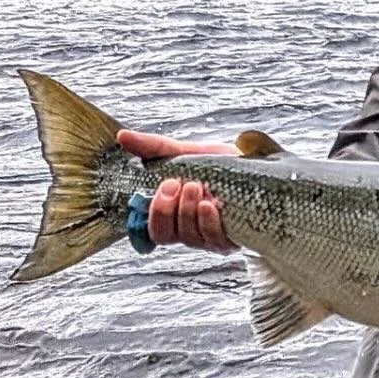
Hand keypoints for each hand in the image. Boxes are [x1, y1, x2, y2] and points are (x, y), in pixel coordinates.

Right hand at [115, 130, 237, 252]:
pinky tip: (212, 205)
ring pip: (189, 237)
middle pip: (165, 235)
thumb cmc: (218, 165)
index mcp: (170, 213)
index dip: (152, 212)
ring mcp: (208, 237)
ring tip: (198, 187)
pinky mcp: (230, 239)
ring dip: (189, 212)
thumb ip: (153, 147)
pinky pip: (215, 240)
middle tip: (180, 184)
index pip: (149, 228)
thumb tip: (122, 137)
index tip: (164, 184)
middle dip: (168, 210)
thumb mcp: (184, 152)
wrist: (256, 168)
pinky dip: (210, 222)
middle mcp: (186, 229)